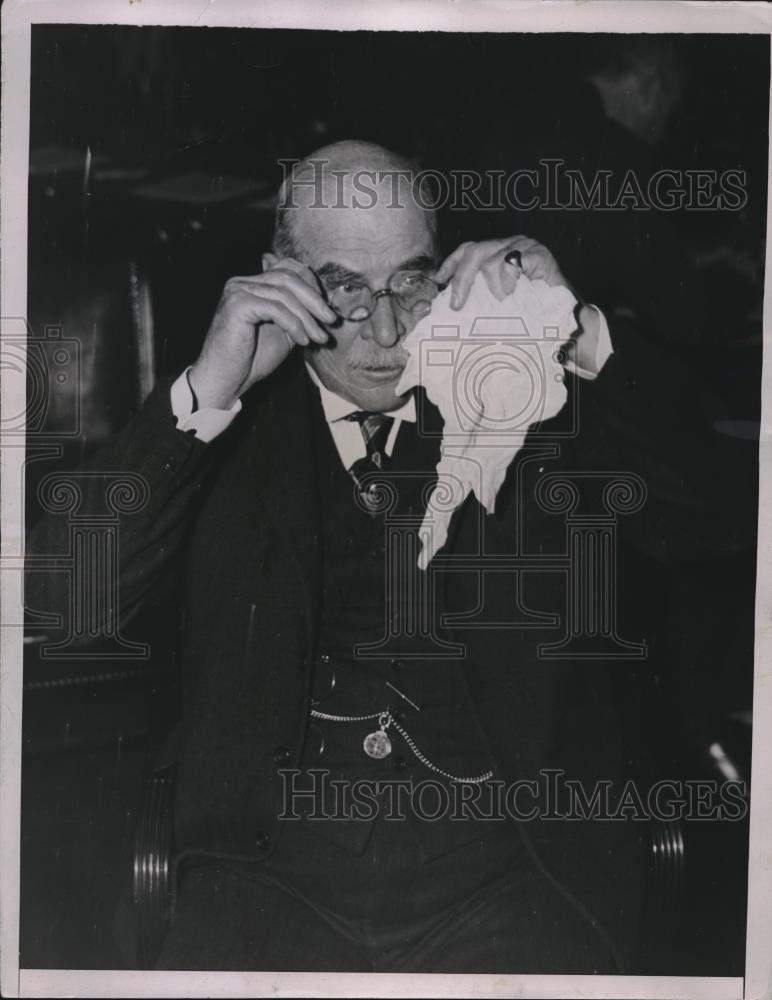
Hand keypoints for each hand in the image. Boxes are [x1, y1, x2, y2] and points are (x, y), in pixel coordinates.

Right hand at [188, 258, 335, 408]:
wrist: (226, 379)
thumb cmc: (252, 359)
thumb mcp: (283, 331)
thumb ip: (297, 312)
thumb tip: (322, 299)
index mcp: (252, 284)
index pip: (287, 269)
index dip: (312, 285)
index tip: (328, 311)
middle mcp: (242, 282)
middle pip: (288, 278)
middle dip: (315, 300)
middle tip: (332, 321)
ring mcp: (238, 291)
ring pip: (284, 294)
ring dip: (307, 318)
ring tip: (318, 338)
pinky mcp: (238, 305)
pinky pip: (276, 308)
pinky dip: (294, 325)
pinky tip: (302, 342)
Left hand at [435, 236, 571, 310]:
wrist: (567, 317)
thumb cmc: (532, 311)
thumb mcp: (499, 301)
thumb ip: (479, 294)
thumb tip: (449, 301)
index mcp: (500, 251)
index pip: (469, 249)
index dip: (452, 263)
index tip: (439, 279)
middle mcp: (512, 244)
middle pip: (475, 251)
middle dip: (461, 278)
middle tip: (457, 304)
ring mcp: (527, 246)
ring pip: (491, 259)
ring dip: (490, 286)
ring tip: (499, 302)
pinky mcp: (540, 255)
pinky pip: (512, 263)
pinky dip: (506, 281)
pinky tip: (509, 294)